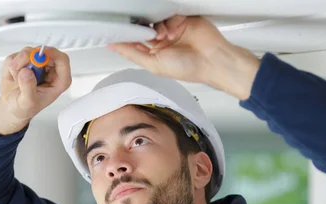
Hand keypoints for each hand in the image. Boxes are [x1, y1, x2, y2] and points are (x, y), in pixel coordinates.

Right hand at [0, 46, 71, 134]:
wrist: (12, 107)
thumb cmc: (26, 108)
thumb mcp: (28, 102)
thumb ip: (28, 88)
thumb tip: (27, 71)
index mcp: (59, 80)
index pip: (62, 60)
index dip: (52, 53)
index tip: (38, 54)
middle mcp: (49, 69)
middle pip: (43, 53)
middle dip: (28, 59)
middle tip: (19, 70)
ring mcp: (36, 63)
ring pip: (27, 52)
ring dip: (17, 65)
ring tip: (16, 80)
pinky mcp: (23, 60)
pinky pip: (14, 56)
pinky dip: (9, 67)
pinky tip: (12, 78)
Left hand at [107, 16, 260, 99]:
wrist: (212, 59)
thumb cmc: (188, 68)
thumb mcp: (155, 64)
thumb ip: (133, 54)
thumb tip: (113, 47)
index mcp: (154, 54)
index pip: (134, 43)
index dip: (126, 38)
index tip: (117, 32)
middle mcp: (162, 42)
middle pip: (144, 28)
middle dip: (142, 30)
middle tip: (145, 34)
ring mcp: (172, 29)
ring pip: (155, 20)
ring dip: (157, 28)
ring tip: (165, 37)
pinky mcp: (181, 19)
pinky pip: (169, 13)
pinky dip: (169, 21)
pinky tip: (174, 31)